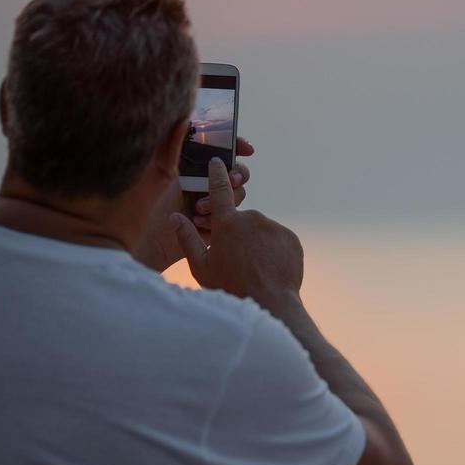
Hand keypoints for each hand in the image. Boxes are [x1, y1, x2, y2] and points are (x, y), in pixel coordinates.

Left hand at [135, 137, 253, 272]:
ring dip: (225, 200)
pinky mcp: (209, 229)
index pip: (221, 151)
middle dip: (236, 176)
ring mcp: (207, 206)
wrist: (133, 241)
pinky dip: (219, 221)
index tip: (246, 149)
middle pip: (234, 173)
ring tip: (200, 209)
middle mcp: (201, 184)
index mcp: (190, 167)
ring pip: (235, 198)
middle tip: (231, 180)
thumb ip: (171, 145)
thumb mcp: (156, 170)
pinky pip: (228, 223)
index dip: (236, 146)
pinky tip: (199, 224)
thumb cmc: (138, 203)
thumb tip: (184, 118)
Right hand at [170, 156, 303, 306]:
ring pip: (261, 231)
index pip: (220, 189)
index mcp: (226, 223)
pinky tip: (268, 269)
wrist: (271, 303)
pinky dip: (273, 250)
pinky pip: (278, 240)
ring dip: (257, 244)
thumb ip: (187, 238)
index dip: (217, 173)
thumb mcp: (201, 267)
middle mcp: (251, 218)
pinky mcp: (290, 238)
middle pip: (242, 221)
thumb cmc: (231, 287)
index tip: (217, 161)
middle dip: (238, 234)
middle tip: (237, 260)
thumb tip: (174, 217)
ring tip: (253, 268)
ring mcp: (273, 227)